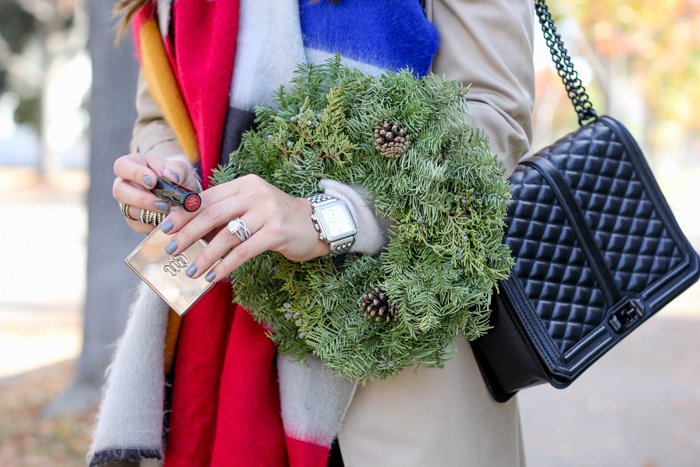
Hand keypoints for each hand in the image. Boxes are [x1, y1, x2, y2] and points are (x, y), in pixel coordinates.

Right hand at [112, 153, 200, 233]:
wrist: (182, 197)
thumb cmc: (177, 178)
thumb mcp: (181, 170)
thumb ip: (178, 170)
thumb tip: (171, 176)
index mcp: (133, 164)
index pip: (122, 166)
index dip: (135, 173)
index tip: (153, 181)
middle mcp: (125, 183)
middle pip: (120, 191)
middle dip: (142, 199)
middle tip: (163, 203)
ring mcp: (127, 202)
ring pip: (129, 210)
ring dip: (150, 213)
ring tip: (168, 211)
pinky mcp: (133, 219)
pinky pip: (138, 224)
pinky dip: (152, 224)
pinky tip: (165, 220)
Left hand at [160, 174, 330, 282]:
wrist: (317, 225)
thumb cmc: (279, 219)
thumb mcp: (252, 209)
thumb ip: (227, 214)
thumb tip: (191, 231)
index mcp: (245, 184)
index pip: (208, 197)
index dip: (184, 213)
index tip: (166, 228)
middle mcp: (256, 193)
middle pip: (213, 213)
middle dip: (188, 233)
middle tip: (171, 249)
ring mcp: (268, 211)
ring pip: (227, 234)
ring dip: (205, 255)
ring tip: (191, 269)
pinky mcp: (277, 232)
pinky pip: (244, 251)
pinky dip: (226, 264)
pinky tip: (214, 276)